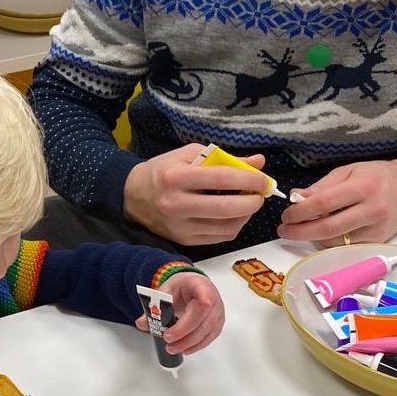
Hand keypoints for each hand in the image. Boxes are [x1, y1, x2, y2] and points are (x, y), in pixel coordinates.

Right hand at [123, 144, 266, 245]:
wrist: (133, 196)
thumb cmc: (164, 171)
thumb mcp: (189, 155)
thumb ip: (225, 159)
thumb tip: (258, 163)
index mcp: (176, 177)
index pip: (220, 179)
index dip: (248, 180)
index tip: (263, 180)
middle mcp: (176, 204)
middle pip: (225, 208)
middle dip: (251, 202)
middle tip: (260, 194)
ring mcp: (180, 226)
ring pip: (225, 227)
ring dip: (246, 216)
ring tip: (249, 203)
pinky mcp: (184, 240)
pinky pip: (219, 238)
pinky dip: (234, 226)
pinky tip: (236, 215)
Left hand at [136, 272, 223, 354]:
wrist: (194, 285)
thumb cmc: (183, 286)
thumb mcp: (166, 290)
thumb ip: (154, 306)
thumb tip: (142, 323)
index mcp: (201, 286)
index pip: (203, 301)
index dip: (189, 319)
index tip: (173, 328)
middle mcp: (214, 300)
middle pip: (203, 322)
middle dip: (184, 335)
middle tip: (168, 342)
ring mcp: (217, 313)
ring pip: (207, 332)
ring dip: (189, 344)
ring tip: (173, 348)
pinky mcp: (217, 324)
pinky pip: (209, 338)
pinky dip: (196, 346)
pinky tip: (185, 349)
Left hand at [278, 159, 396, 245]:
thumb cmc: (376, 176)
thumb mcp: (348, 171)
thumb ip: (321, 186)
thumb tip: (296, 198)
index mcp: (363, 187)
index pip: (324, 203)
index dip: (300, 212)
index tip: (286, 215)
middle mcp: (371, 210)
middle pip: (328, 227)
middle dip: (300, 231)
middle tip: (284, 230)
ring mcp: (376, 229)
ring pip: (336, 240)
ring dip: (312, 238)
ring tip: (299, 229)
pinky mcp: (378, 241)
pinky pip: (346, 246)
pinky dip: (329, 242)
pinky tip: (320, 234)